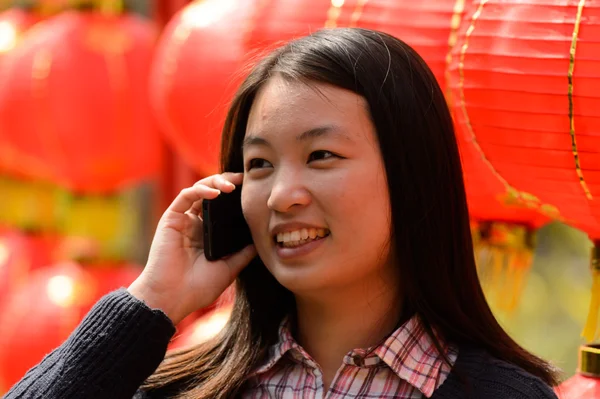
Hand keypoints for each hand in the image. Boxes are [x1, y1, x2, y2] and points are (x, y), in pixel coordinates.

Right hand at [128, 172, 255, 324]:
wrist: (172, 298)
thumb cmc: (197, 288)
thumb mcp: (228, 269)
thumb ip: (243, 254)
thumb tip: (261, 241)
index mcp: (208, 233)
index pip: (223, 207)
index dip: (237, 196)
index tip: (252, 190)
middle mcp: (195, 223)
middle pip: (212, 193)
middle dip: (227, 182)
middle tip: (243, 180)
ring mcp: (183, 220)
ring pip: (199, 189)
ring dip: (216, 183)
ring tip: (231, 186)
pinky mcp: (171, 219)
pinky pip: (186, 196)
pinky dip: (200, 190)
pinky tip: (215, 193)